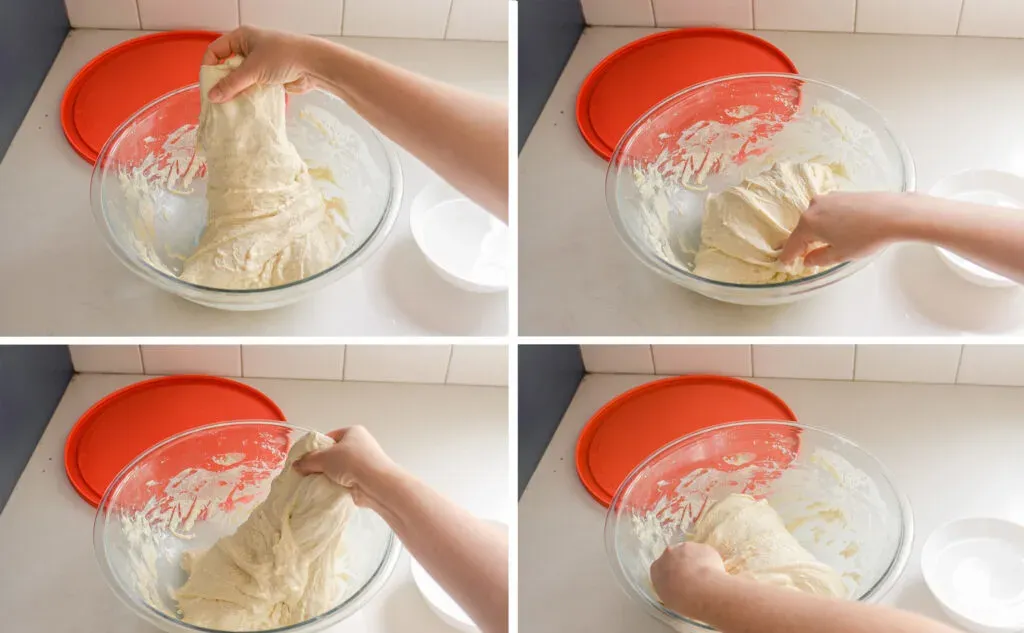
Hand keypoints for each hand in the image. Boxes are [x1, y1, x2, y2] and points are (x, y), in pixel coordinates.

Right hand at [203, 26, 323, 101]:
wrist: (313, 65)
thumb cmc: (283, 57)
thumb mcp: (252, 70)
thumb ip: (231, 84)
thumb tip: (213, 96)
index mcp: (241, 38)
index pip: (215, 50)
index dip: (209, 66)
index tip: (207, 85)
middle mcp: (249, 49)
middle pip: (227, 67)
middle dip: (223, 82)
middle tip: (218, 100)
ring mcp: (261, 63)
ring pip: (241, 79)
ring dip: (237, 91)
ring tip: (231, 106)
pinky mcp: (270, 77)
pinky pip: (254, 87)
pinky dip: (250, 96)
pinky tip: (246, 107)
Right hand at [293, 426, 398, 506]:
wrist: (375, 483)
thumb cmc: (351, 462)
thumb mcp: (324, 458)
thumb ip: (308, 460)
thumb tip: (296, 465)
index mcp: (353, 432)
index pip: (329, 437)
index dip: (316, 447)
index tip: (305, 459)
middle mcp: (360, 445)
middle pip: (333, 454)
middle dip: (321, 464)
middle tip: (308, 473)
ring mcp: (363, 462)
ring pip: (338, 469)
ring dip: (329, 476)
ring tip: (317, 483)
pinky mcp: (364, 478)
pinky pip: (345, 481)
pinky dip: (337, 485)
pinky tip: (328, 490)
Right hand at [651, 542, 726, 616]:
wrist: (702, 590)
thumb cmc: (682, 599)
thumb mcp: (668, 599)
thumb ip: (668, 588)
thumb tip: (675, 587)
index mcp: (656, 568)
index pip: (660, 569)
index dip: (670, 575)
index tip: (677, 583)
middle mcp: (669, 554)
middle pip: (674, 557)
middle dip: (682, 565)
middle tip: (691, 580)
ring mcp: (686, 548)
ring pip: (690, 553)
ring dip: (695, 562)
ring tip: (704, 579)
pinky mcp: (703, 547)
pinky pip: (705, 554)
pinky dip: (709, 562)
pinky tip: (713, 575)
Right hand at [779, 192, 910, 267]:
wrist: (893, 214)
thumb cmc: (864, 236)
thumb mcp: (839, 254)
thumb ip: (819, 258)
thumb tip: (809, 259)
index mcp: (808, 223)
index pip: (793, 243)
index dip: (789, 256)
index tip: (785, 264)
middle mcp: (814, 206)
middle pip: (804, 228)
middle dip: (804, 242)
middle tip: (804, 256)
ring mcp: (829, 198)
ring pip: (817, 218)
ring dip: (818, 231)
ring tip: (825, 244)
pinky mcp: (843, 194)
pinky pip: (829, 211)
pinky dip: (829, 222)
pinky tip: (840, 231)